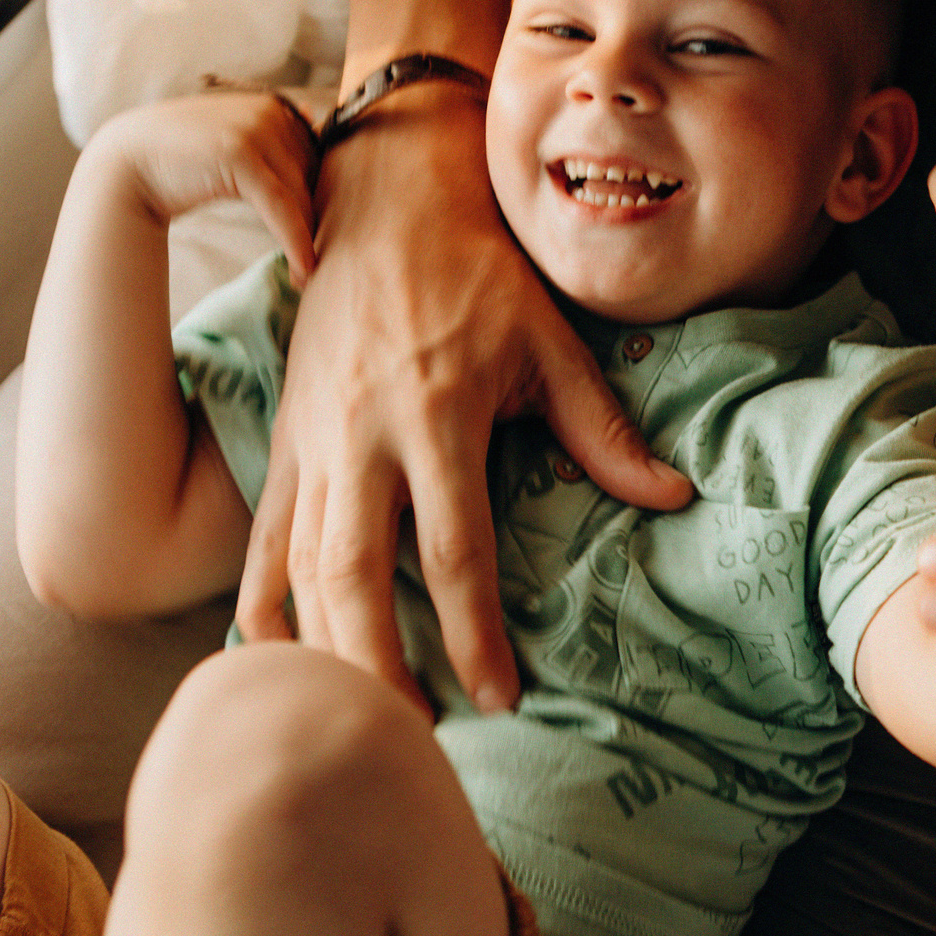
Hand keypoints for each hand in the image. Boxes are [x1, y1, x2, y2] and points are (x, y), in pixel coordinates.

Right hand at [92, 91, 317, 281]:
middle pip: (313, 177)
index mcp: (273, 106)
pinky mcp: (240, 155)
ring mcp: (255, 129)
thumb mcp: (231, 143)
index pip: (316, 158)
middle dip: (318, 219)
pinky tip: (303, 270)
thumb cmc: (181, 159)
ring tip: (309, 274)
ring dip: (309, 239)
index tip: (328, 233)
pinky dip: (295, 242)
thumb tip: (314, 139)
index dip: (322, 198)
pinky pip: (281, 207)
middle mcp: (269, 111)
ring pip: (300, 195)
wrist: (126, 162)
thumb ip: (270, 143)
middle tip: (323, 259)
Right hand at [235, 103, 692, 708]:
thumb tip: (674, 495)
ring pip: (297, 564)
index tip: (498, 698)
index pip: (453, 549)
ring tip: (351, 722)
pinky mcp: (282, 436)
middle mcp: (361, 434)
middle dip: (376, 665)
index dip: (473, 633)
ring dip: (321, 650)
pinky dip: (261, 602)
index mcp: (435, 414)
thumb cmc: (482, 272)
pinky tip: (271, 664)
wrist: (388, 196)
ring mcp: (310, 438)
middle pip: (355, 575)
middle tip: (408, 740)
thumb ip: (605, 429)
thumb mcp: (553, 342)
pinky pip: (262, 535)